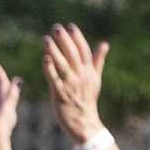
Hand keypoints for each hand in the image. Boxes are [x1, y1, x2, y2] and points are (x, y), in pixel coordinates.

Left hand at [40, 25, 107, 146]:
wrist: (85, 124)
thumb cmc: (87, 100)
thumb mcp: (95, 79)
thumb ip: (98, 61)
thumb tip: (105, 44)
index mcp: (89, 72)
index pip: (84, 51)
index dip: (77, 38)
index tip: (70, 26)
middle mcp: (81, 77)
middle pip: (73, 55)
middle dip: (65, 41)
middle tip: (56, 27)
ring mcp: (71, 85)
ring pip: (63, 65)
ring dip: (54, 51)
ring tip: (46, 39)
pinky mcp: (61, 94)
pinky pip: (55, 79)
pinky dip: (50, 69)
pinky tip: (45, 58)